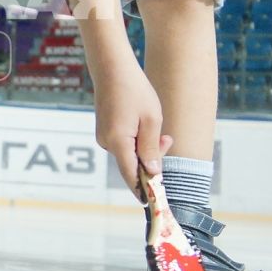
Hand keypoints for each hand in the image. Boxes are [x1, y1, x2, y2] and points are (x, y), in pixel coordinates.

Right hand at [94, 59, 172, 199]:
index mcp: (118, 142)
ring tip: (157, 126)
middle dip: (152, 159)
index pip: (131, 175)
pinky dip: (136, 140)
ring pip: (129, 153)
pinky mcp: (104, 130)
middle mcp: (107, 142)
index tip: (153, 202)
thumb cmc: (134, 91)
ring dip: (145, 147)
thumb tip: (153, 172)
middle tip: (168, 139)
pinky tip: (144, 124)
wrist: (112, 68)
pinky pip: (123, 143)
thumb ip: (152, 148)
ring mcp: (103, 136)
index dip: (143, 189)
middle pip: (132, 164)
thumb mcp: (151, 120)